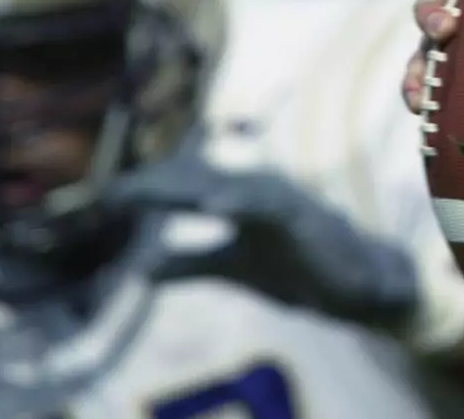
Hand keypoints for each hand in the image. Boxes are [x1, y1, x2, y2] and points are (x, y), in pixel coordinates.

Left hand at [105, 148, 420, 338]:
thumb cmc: (298, 268)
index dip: (148, 188)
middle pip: (199, 176)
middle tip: (112, 190)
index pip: (187, 184)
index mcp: (241, 198)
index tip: (106, 194)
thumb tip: (138, 270)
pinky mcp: (303, 218)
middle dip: (156, 182)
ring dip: (186, 185)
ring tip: (147, 190)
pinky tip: (212, 204)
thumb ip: (190, 264)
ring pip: (227, 183)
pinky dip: (241, 201)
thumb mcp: (232, 268)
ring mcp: (282, 201)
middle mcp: (258, 190)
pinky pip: (268, 206)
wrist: (357, 287)